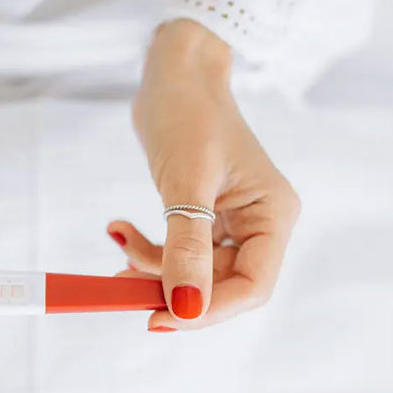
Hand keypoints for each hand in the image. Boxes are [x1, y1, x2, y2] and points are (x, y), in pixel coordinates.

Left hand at [107, 19, 300, 330]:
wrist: (172, 74)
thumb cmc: (189, 114)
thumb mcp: (186, 182)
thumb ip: (187, 247)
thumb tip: (186, 308)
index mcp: (272, 214)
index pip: (252, 284)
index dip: (209, 310)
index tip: (160, 317)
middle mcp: (258, 222)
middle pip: (220, 283)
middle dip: (171, 286)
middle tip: (122, 284)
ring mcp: (229, 219)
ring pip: (193, 270)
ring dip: (152, 265)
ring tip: (119, 237)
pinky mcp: (201, 213)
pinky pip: (177, 249)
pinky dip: (148, 247)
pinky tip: (120, 229)